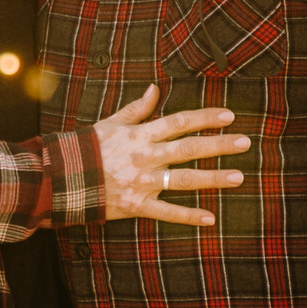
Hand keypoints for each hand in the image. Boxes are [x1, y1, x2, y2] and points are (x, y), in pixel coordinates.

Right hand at [95, 85, 248, 226]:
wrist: (61, 179)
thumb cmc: (88, 149)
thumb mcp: (110, 124)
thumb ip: (136, 109)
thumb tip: (155, 88)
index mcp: (140, 134)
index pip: (179, 122)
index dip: (205, 118)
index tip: (228, 115)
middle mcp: (145, 157)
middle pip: (188, 148)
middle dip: (219, 144)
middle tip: (245, 142)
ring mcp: (142, 182)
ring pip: (183, 180)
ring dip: (213, 178)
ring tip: (239, 176)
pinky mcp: (136, 205)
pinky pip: (166, 212)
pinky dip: (188, 216)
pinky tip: (210, 218)